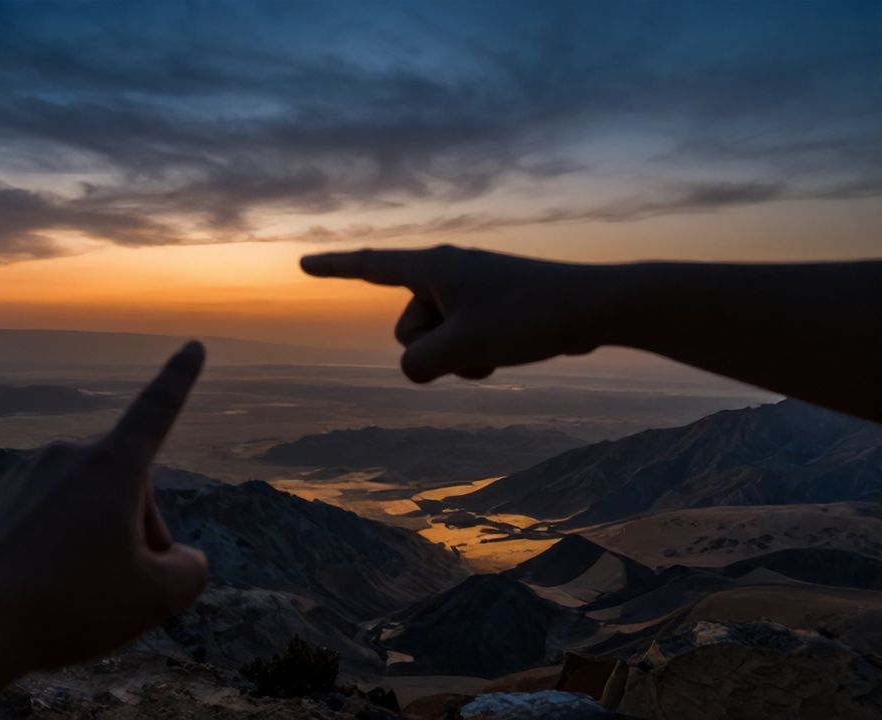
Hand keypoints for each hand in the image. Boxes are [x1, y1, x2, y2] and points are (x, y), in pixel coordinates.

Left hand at [0, 342, 208, 672]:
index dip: (180, 380)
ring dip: (99, 541)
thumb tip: (177, 559)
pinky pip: (50, 519)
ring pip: (88, 504)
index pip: (157, 411)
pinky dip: (59, 549)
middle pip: (128, 488)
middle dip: (140, 530)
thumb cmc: (69, 605)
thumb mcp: (156, 598)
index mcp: (111, 466)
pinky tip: (43, 589)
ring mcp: (27, 476)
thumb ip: (189, 570)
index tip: (193, 346)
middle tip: (126, 588)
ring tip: (78, 595)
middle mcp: (67, 457)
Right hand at [301, 246, 599, 381]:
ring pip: (435, 343)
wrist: (595, 308)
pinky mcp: (489, 310)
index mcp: (433, 268)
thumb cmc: (529, 317)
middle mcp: (446, 274)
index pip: (369, 266)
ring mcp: (468, 293)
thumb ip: (419, 363)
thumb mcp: (462, 347)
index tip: (303, 263)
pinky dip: (477, 355)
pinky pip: (462, 344)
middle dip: (432, 348)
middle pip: (405, 327)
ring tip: (499, 347)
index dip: (333, 268)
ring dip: (459, 358)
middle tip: (476, 341)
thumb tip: (413, 367)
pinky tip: (510, 350)